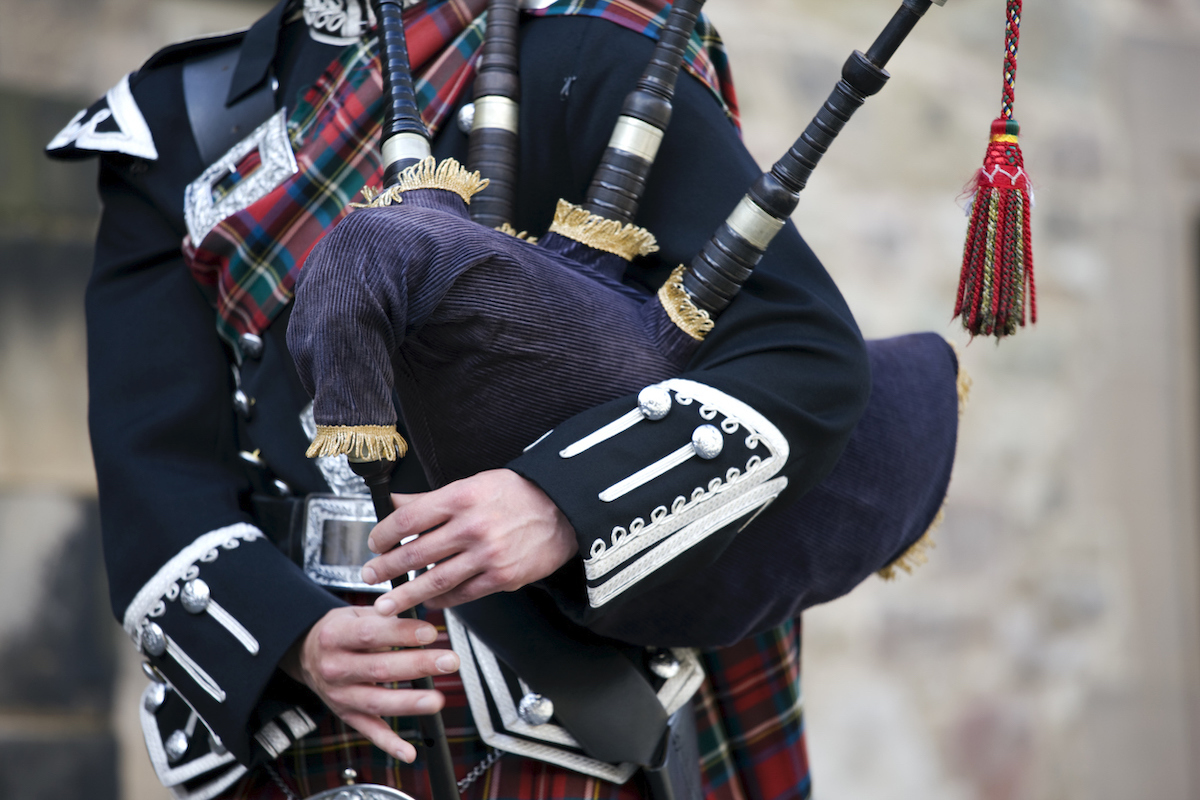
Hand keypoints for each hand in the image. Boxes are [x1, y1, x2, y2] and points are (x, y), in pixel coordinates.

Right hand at [281, 606, 459, 761]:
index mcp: (336, 636)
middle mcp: (335, 668)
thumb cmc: (339, 631)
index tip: (430, 633)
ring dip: (408, 703)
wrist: (306, 654)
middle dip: (418, 665)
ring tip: (437, 700)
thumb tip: (421, 622)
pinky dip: (389, 744)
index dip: (401, 634)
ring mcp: (340, 695)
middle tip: (449, 661)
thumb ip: (385, 617)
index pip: (370, 634)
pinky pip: (369, 731)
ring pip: (376, 702)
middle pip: (379, 669)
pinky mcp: (347, 715)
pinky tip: (409, 751)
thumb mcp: (355, 614)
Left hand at [362, 469, 578, 614]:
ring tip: (387, 604)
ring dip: (406, 595)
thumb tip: (396, 503)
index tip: (374, 543)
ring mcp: (487, 555)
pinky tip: (430, 602)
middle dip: (386, 569)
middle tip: (369, 577)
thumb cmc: (519, 494)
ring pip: (435, 580)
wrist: (564, 510)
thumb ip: (433, 499)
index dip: (383, 534)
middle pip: (415, 553)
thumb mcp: (474, 484)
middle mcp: (472, 527)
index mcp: (461, 498)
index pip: (408, 519)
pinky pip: (463, 594)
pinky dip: (442, 600)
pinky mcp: (502, 577)